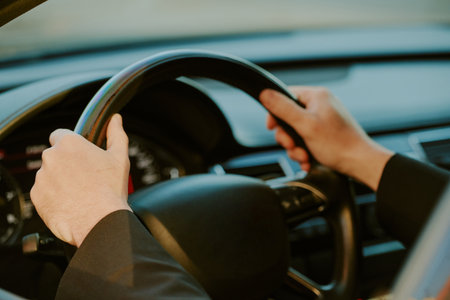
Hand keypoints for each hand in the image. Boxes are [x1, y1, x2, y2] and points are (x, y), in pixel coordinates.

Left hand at [30, 114, 131, 246]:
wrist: (98, 221)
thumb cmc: (110, 190)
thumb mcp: (119, 157)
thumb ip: (116, 134)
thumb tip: (116, 119)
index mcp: (70, 144)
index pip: (60, 135)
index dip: (71, 145)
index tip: (81, 156)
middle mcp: (51, 157)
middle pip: (55, 156)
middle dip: (66, 164)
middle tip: (84, 178)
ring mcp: (41, 177)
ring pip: (48, 174)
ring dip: (59, 180)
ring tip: (79, 193)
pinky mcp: (36, 196)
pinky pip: (43, 192)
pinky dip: (53, 196)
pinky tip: (70, 202)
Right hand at [260, 87, 392, 190]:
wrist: (360, 163)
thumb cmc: (338, 144)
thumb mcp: (305, 125)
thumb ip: (283, 109)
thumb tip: (265, 94)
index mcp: (317, 96)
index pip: (285, 95)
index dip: (275, 113)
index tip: (272, 127)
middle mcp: (320, 105)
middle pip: (288, 117)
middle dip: (288, 137)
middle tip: (293, 146)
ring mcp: (323, 120)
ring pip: (295, 132)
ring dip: (296, 148)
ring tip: (304, 157)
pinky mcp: (325, 134)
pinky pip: (305, 140)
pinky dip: (304, 152)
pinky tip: (308, 161)